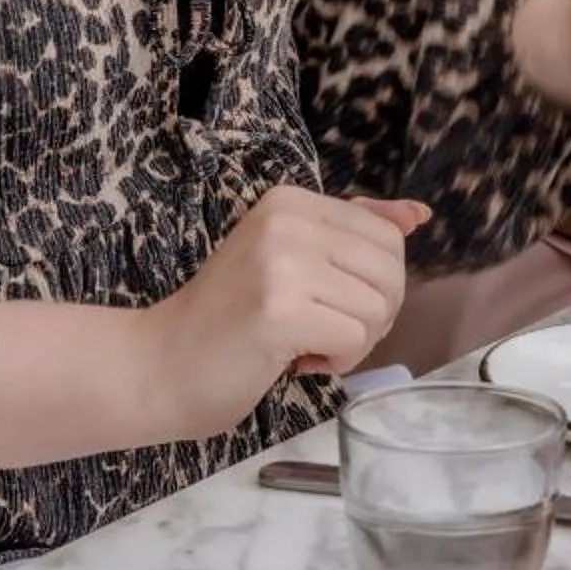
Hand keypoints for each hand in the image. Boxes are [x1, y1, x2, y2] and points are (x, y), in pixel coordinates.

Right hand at [137, 187, 428, 440]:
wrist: (154, 368)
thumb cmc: (226, 322)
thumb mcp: (291, 261)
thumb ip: (351, 234)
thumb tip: (417, 213)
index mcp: (291, 201)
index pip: (387, 238)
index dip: (373, 286)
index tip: (326, 303)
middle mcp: (287, 219)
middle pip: (391, 272)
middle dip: (371, 316)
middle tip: (319, 331)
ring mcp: (282, 262)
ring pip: (379, 309)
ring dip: (351, 343)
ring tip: (300, 345)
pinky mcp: (280, 309)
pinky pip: (356, 339)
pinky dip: (336, 362)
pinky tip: (293, 361)